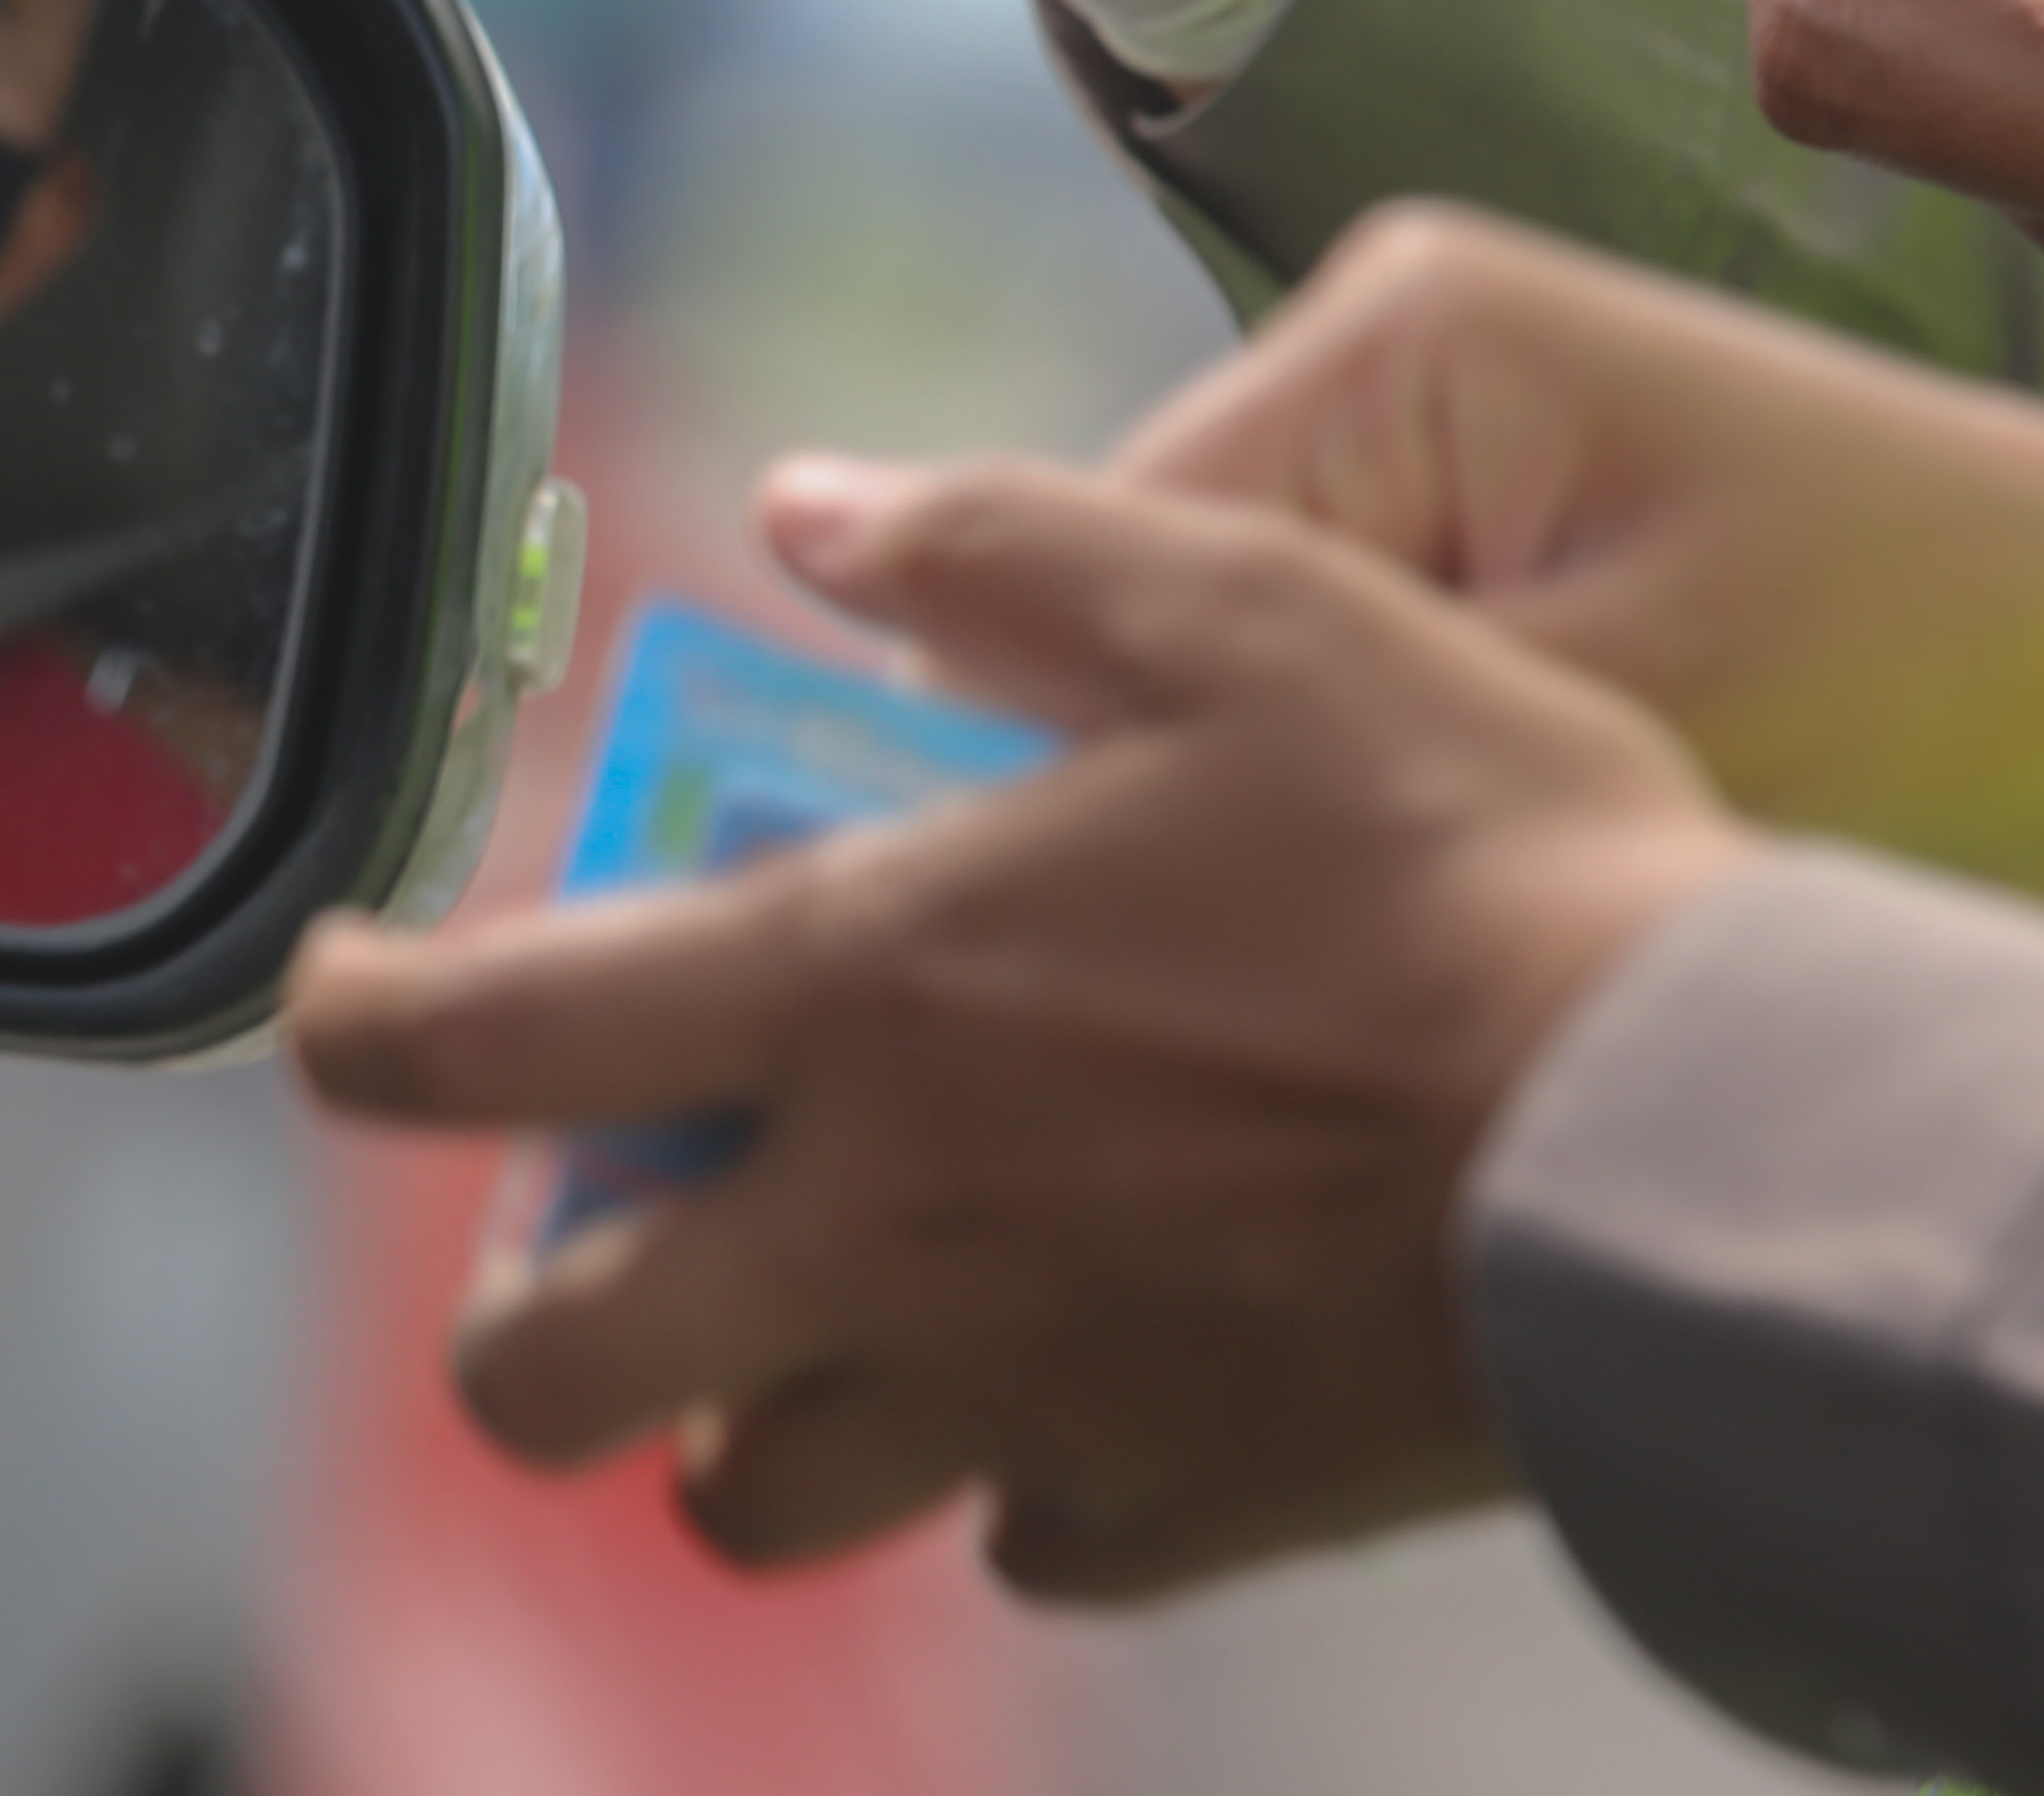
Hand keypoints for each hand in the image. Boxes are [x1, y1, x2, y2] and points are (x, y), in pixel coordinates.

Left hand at [288, 460, 1744, 1595]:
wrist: (1700, 1147)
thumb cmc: (1476, 861)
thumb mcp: (1245, 606)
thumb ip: (998, 549)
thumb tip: (818, 508)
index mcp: (859, 995)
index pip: (476, 1046)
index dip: (346, 1029)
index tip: (344, 1003)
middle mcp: (881, 1228)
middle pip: (543, 1375)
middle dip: (526, 1314)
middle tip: (618, 1215)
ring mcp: (1008, 1397)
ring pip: (745, 1504)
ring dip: (743, 1415)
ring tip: (833, 1307)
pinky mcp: (1162, 1509)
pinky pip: (1006, 1534)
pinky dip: (1003, 1467)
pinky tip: (1081, 1363)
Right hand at [1116, 203, 2043, 1033]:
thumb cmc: (1933, 709)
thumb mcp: (1579, 751)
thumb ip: (1266, 763)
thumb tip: (947, 801)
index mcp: (1395, 330)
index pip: (1091, 573)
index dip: (1081, 791)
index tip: (1127, 965)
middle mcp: (1394, 334)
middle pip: (1160, 619)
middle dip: (1200, 809)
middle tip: (1315, 967)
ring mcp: (1460, 426)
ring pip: (1247, 673)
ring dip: (1299, 822)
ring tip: (1428, 933)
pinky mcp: (1523, 525)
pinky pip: (1356, 683)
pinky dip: (1389, 812)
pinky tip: (1478, 899)